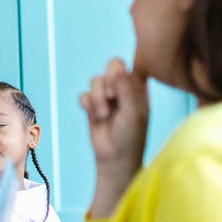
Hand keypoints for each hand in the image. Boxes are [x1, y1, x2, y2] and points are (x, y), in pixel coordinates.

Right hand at [79, 57, 148, 173]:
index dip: (116, 73)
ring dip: (96, 98)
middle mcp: (123, 87)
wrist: (115, 157)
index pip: (124, 65)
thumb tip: (119, 68)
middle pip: (108, 68)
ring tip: (103, 114)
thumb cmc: (130, 135)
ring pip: (94, 81)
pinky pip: (83, 95)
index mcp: (137, 86)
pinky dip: (87, 105)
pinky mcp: (93, 106)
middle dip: (105, 85)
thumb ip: (126, 89)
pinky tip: (95, 116)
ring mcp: (107, 96)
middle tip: (110, 99)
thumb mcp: (133, 112)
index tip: (117, 90)